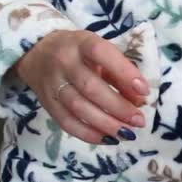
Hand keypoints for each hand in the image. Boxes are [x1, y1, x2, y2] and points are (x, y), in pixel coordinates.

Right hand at [14, 30, 149, 144]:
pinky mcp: (47, 104)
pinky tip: (108, 139)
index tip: (144, 91)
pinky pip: (67, 123)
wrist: (37, 53)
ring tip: (127, 133)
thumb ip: (120, 73)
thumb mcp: (100, 53)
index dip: (124, 73)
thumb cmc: (79, 53)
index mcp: (81, 43)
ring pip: (79, 108)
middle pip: (90, 87)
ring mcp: (53, 84)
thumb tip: (139, 100)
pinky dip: (89, 134)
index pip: (102, 54)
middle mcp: (64, 62)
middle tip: (138, 121)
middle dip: (118, 107)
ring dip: (106, 124)